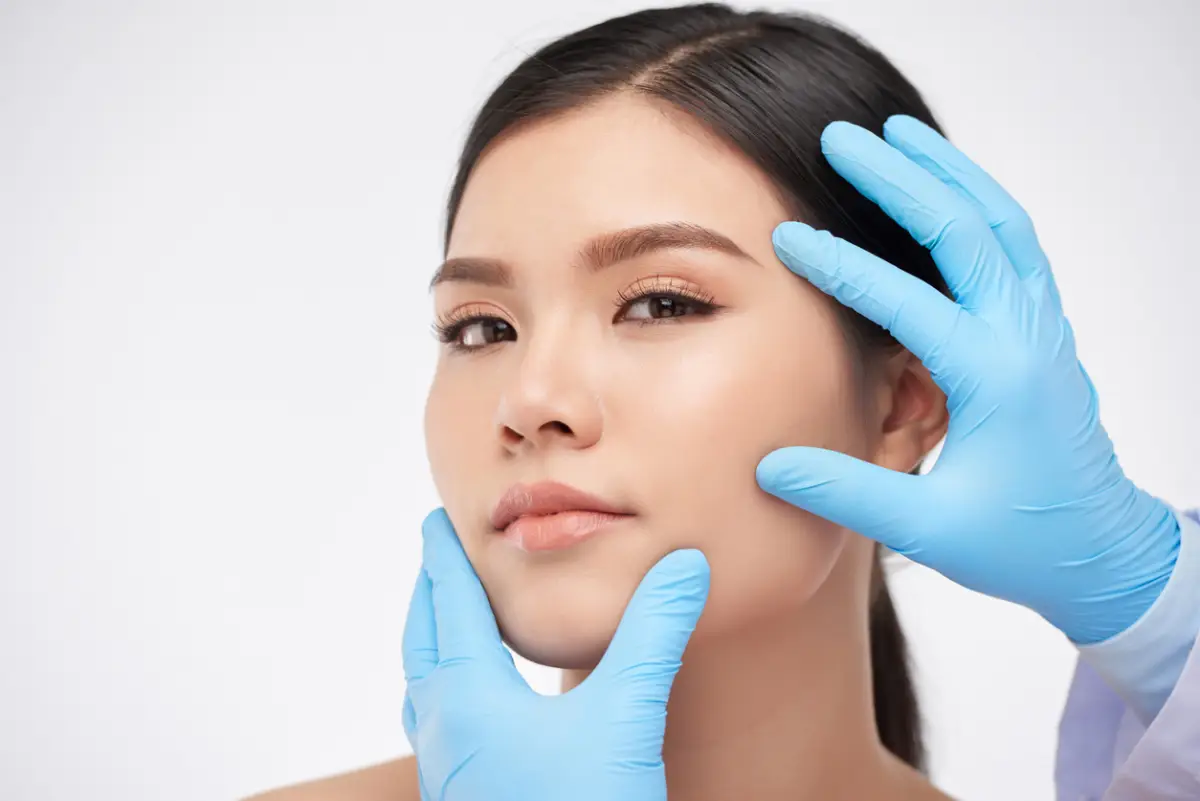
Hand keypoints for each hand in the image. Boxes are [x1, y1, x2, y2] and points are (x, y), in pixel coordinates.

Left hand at [401, 509, 709, 800]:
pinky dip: (449, 694)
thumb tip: (685, 563)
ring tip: (451, 629)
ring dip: (433, 648)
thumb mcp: (626, 719)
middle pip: (424, 645)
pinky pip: (440, 730)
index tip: (434, 521)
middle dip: (430, 598)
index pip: (450, 605)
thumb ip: (653, 634)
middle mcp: (444, 734)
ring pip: (425, 692)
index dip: (446, 558)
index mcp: (468, 699)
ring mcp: (449, 776)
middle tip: (436, 562)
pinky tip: (485, 713)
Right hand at [759, 116, 1179, 644]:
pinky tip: (947, 188)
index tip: (788, 237)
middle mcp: (1025, 337)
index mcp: (994, 378)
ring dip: (947, 172)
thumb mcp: (929, 531)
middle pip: (963, 228)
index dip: (841, 266)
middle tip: (842, 137)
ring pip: (999, 221)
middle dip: (899, 177)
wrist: (1103, 553)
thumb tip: (768, 466)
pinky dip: (978, 201)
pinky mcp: (1044, 331)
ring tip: (897, 133)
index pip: (907, 300)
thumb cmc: (1022, 545)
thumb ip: (845, 494)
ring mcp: (1042, 327)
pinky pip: (1015, 243)